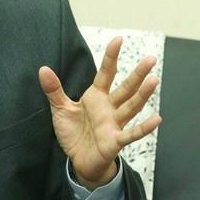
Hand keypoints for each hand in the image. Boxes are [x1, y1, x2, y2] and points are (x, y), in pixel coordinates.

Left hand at [38, 36, 161, 189]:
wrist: (78, 160)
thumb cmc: (73, 133)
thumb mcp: (60, 109)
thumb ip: (54, 90)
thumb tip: (43, 69)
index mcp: (96, 96)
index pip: (106, 73)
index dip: (111, 57)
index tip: (118, 39)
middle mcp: (109, 107)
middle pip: (126, 87)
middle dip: (138, 73)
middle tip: (151, 58)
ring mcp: (114, 123)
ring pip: (131, 106)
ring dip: (143, 94)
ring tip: (154, 80)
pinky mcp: (115, 141)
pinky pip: (131, 134)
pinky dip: (144, 128)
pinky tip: (157, 119)